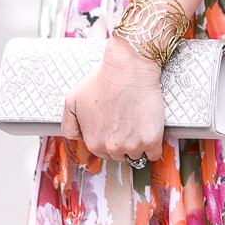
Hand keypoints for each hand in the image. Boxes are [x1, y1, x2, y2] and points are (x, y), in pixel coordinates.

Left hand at [62, 36, 164, 163]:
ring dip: (139, 143)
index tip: (116, 127)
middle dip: (123, 142)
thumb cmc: (103, 79)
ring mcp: (132, 145)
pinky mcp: (151, 139)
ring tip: (138, 122)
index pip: (102, 152)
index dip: (109, 138)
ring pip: (137, 155)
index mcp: (93, 142)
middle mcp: (112, 147)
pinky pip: (155, 153)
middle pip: (120, 155)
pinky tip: (150, 130)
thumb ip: (69, 125)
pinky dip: (154, 145)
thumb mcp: (72, 101)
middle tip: (127, 122)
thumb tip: (77, 138)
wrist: (129, 68)